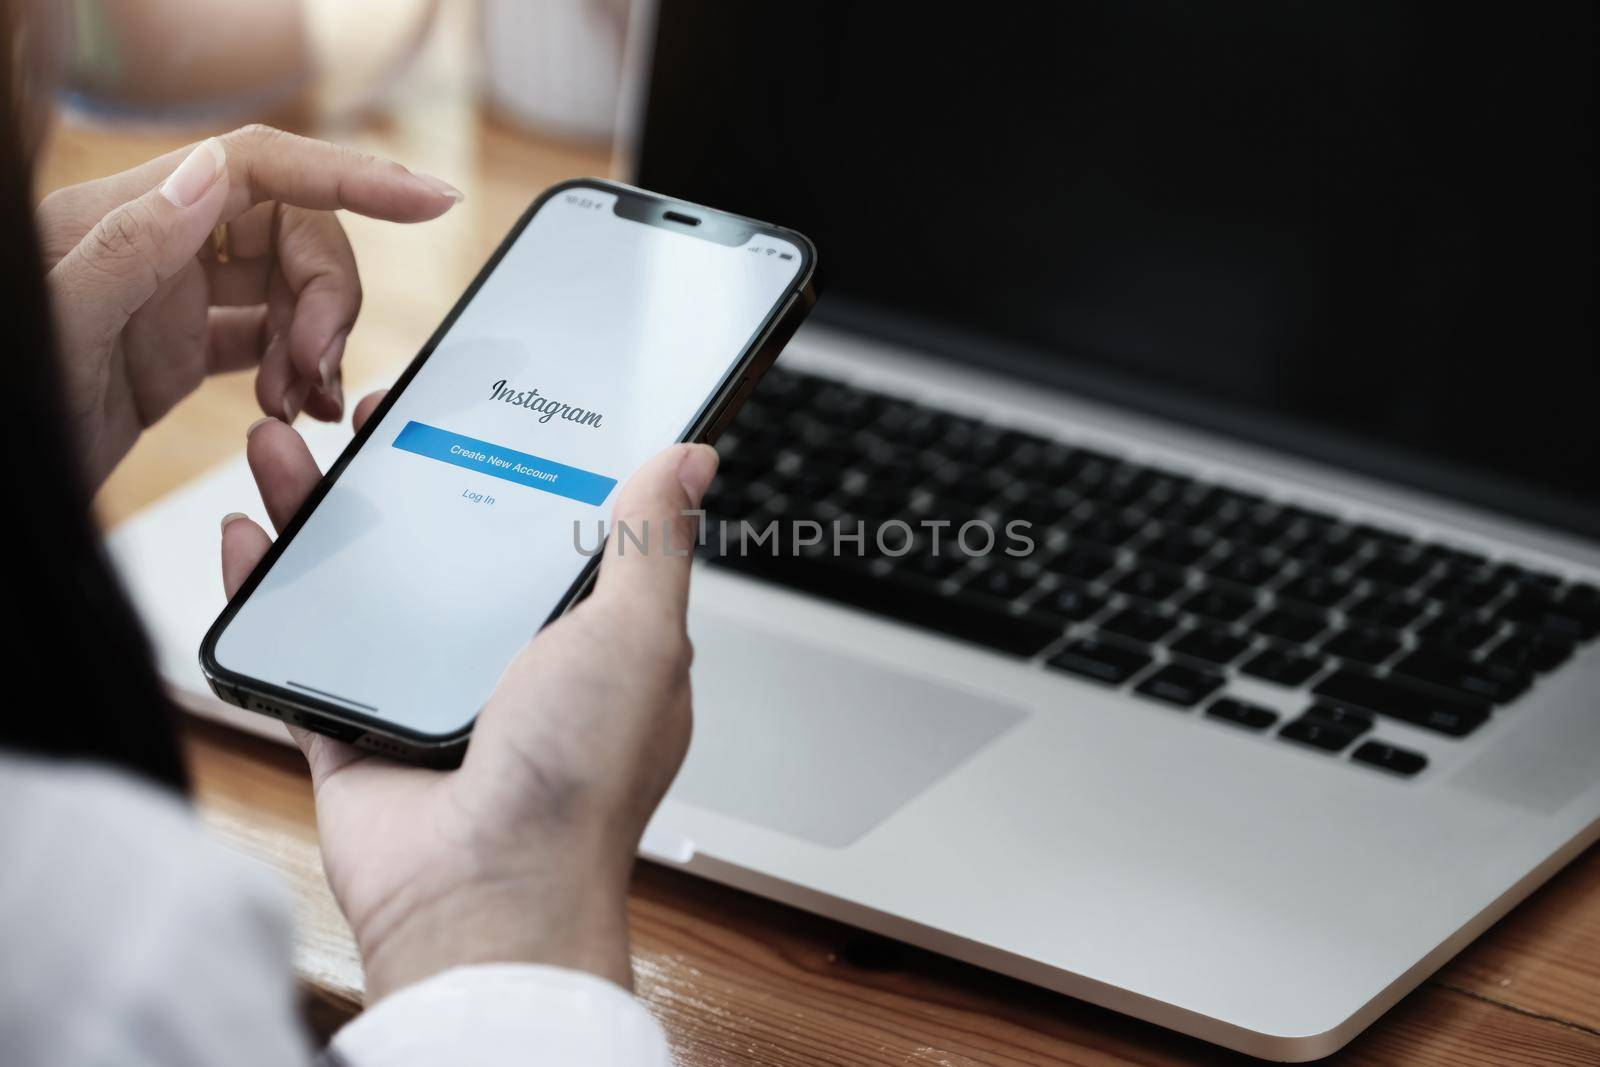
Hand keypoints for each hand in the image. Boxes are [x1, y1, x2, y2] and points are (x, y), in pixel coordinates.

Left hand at [38, 125, 461, 487]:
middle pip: (292, 234)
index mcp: (126, 218)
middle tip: (318, 366)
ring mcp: (171, 298)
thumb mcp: (64, 325)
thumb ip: (133, 245)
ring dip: (315, 342)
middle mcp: (157, 247)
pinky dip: (297, 370)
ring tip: (299, 403)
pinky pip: (266, 340)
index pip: (262, 168)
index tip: (425, 201)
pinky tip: (297, 409)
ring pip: (287, 289)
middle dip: (328, 297)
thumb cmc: (7, 403)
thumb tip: (216, 173)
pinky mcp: (179, 349)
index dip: (352, 175)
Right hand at [220, 398, 717, 997]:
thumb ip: (652, 545)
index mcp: (586, 638)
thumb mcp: (640, 635)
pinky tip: (246, 535)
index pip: (546, 525)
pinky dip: (268, 593)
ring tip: (289, 447)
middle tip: (368, 417)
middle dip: (400, 473)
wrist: (487, 893)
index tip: (471, 406)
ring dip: (321, 513)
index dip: (508, 460)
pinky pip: (302, 647)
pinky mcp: (355, 728)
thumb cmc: (580, 776)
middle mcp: (507, 661)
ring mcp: (425, 692)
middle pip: (442, 541)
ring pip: (364, 582)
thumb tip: (690, 462)